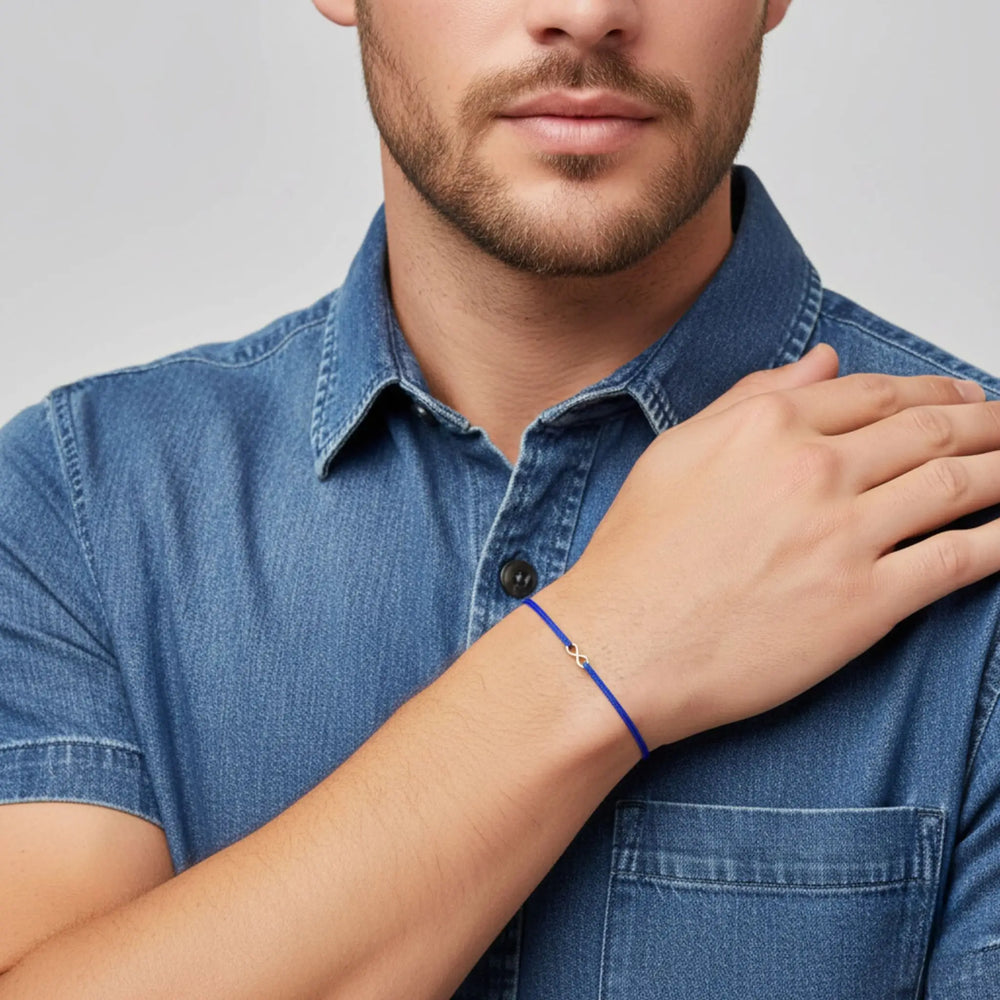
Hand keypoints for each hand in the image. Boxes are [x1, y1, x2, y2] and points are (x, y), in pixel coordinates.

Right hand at [546, 343, 999, 749]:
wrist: (620, 643)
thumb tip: (821, 364)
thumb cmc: (636, 557)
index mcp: (769, 426)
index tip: (960, 394)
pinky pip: (959, 560)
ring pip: (959, 484)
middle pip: (931, 430)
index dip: (932, 390)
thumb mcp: (677, 451)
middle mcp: (815, 469)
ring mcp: (845, 534)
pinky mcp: (866, 602)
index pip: (876, 393)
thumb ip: (752, 398)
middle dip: (987, 421)